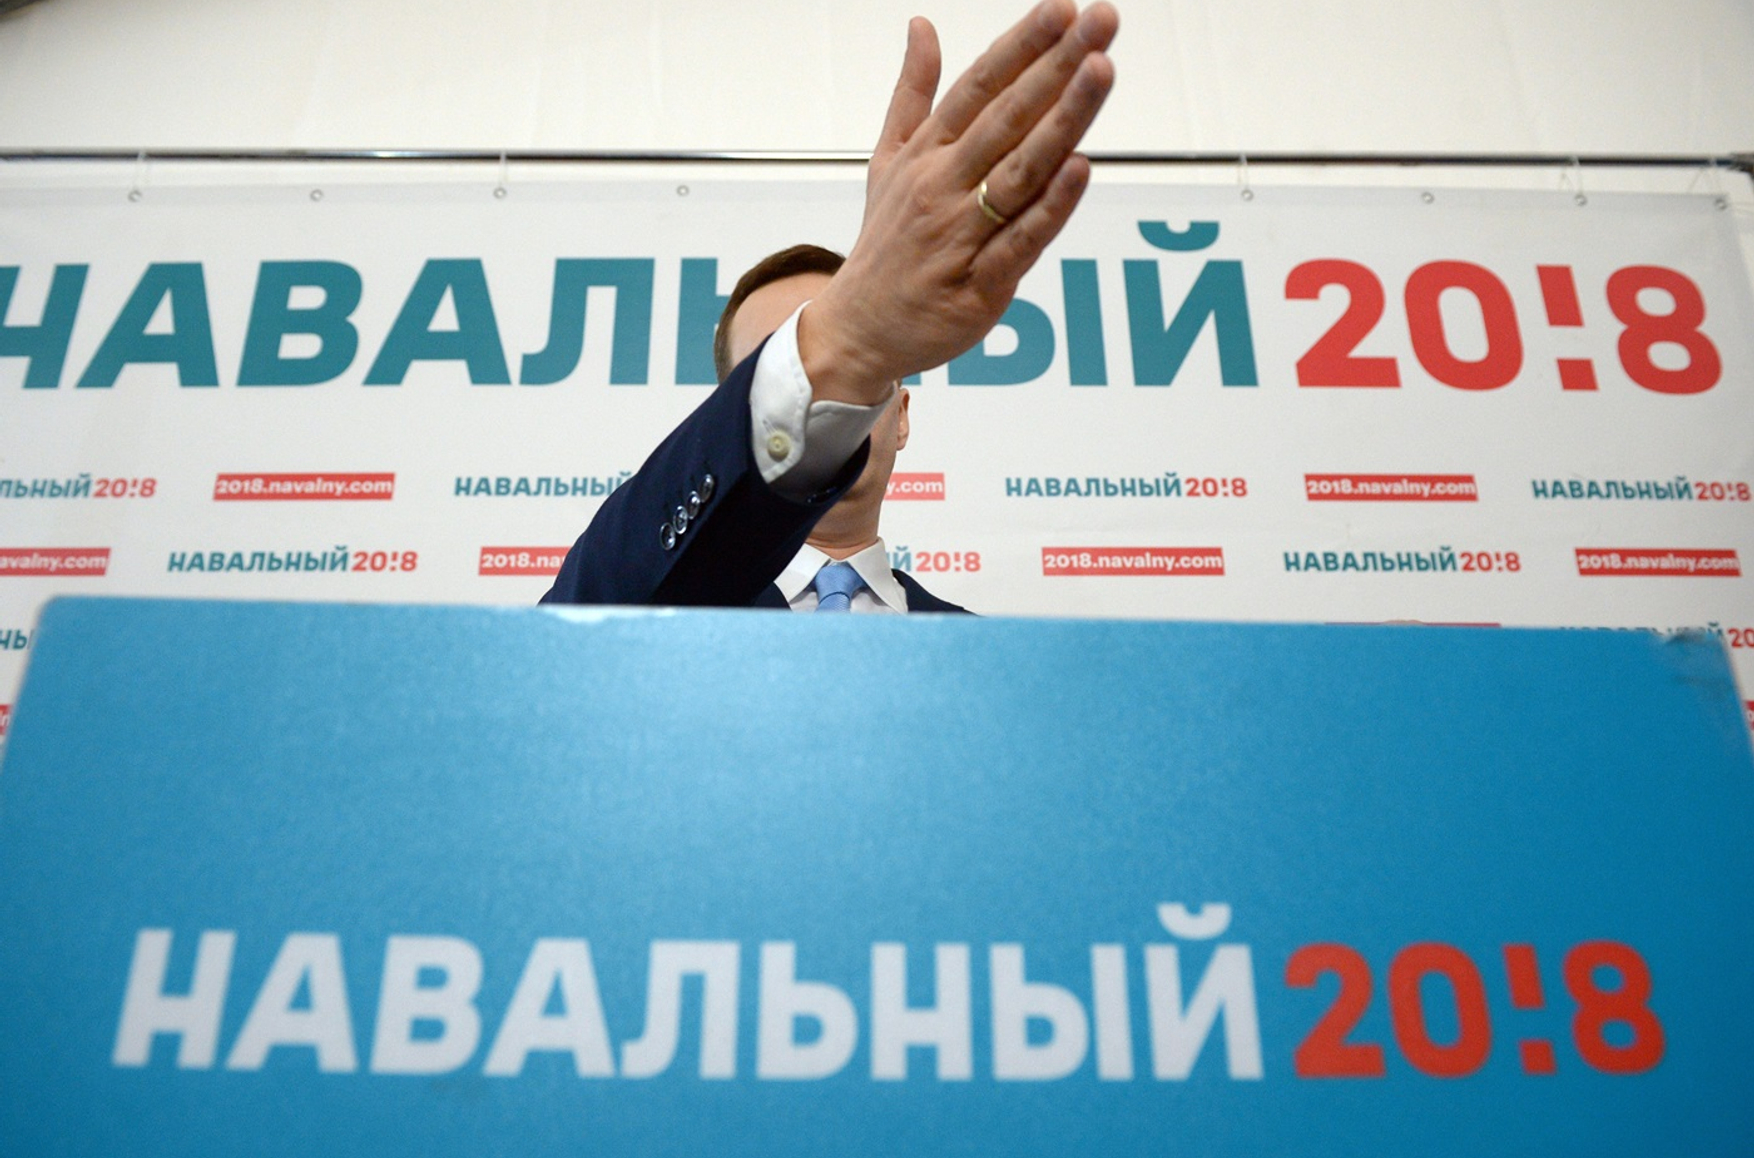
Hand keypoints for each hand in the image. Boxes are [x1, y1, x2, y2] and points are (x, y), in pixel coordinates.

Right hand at [802, 0, 1117, 403]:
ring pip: (1020, 170)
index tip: (1062, 8)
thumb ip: (913, 93)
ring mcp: (960, 235)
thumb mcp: (887, 160)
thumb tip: (922, 26)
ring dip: (1063, 119)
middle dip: (1057, 65)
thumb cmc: (884, 246)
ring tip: (1101, 72)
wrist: (855, 330)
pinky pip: (1021, 240)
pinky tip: (1081, 168)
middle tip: (1100, 19)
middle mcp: (942, 185)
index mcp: (926, 152)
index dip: (1022, 44)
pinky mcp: (979, 285)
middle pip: (1007, 116)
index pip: (980, 85)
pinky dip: (1051, 206)